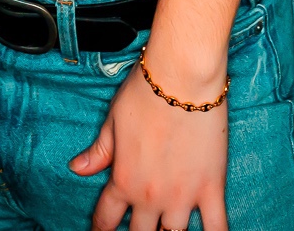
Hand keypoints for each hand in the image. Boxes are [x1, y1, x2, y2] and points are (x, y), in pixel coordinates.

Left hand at [71, 56, 229, 230]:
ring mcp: (182, 196)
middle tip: (138, 228)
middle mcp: (150, 195)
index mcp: (124, 180)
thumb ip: (99, 151)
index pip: (106, 218)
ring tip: (167, 230)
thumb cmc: (145, 93)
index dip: (101, 229)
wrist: (183, 77)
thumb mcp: (113, 121)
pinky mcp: (212, 188)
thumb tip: (76, 168)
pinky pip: (216, 227)